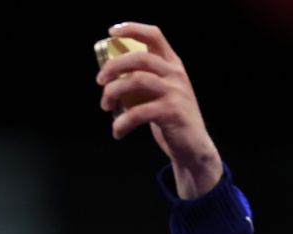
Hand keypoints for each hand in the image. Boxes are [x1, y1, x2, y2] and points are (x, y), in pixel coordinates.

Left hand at [96, 22, 222, 198]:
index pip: (154, 35)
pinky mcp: (171, 112)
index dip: (133, 29)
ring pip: (136, 80)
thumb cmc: (170, 118)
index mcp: (172, 64)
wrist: (192, 146)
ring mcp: (175, 92)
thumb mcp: (160, 92)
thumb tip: (110, 75)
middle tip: (100, 82)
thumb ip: (143, 80)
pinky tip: (117, 132)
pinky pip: (137, 113)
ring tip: (106, 107)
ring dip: (112, 93)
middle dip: (113, 67)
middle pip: (139, 57)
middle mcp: (175, 73)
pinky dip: (121, 123)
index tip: (112, 32)